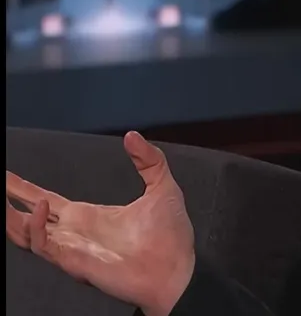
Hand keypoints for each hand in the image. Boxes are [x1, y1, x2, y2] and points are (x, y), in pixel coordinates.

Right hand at [5, 131, 196, 315]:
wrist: (178, 269)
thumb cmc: (170, 235)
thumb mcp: (162, 187)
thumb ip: (148, 160)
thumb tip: (131, 135)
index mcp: (87, 216)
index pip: (45, 200)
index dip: (23, 189)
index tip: (5, 176)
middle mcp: (73, 232)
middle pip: (27, 215)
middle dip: (8, 200)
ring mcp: (71, 248)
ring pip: (26, 233)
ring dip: (10, 217)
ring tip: (0, 198)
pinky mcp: (73, 261)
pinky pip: (43, 245)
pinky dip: (35, 227)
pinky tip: (38, 207)